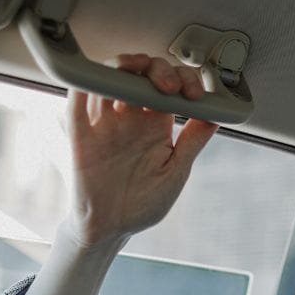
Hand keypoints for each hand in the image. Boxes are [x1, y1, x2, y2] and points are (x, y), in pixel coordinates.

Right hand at [66, 54, 217, 248]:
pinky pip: (78, 100)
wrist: (111, 228)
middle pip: (140, 74)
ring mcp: (105, 122)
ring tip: (140, 69)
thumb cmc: (143, 203)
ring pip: (109, 78)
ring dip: (124, 66)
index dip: (183, 80)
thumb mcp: (175, 172)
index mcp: (155, 125)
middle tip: (170, 87)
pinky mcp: (80, 133)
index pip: (169, 87)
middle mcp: (130, 117)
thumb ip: (193, 142)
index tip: (195, 94)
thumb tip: (217, 116)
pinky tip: (101, 78)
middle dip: (158, 70)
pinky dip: (86, 83)